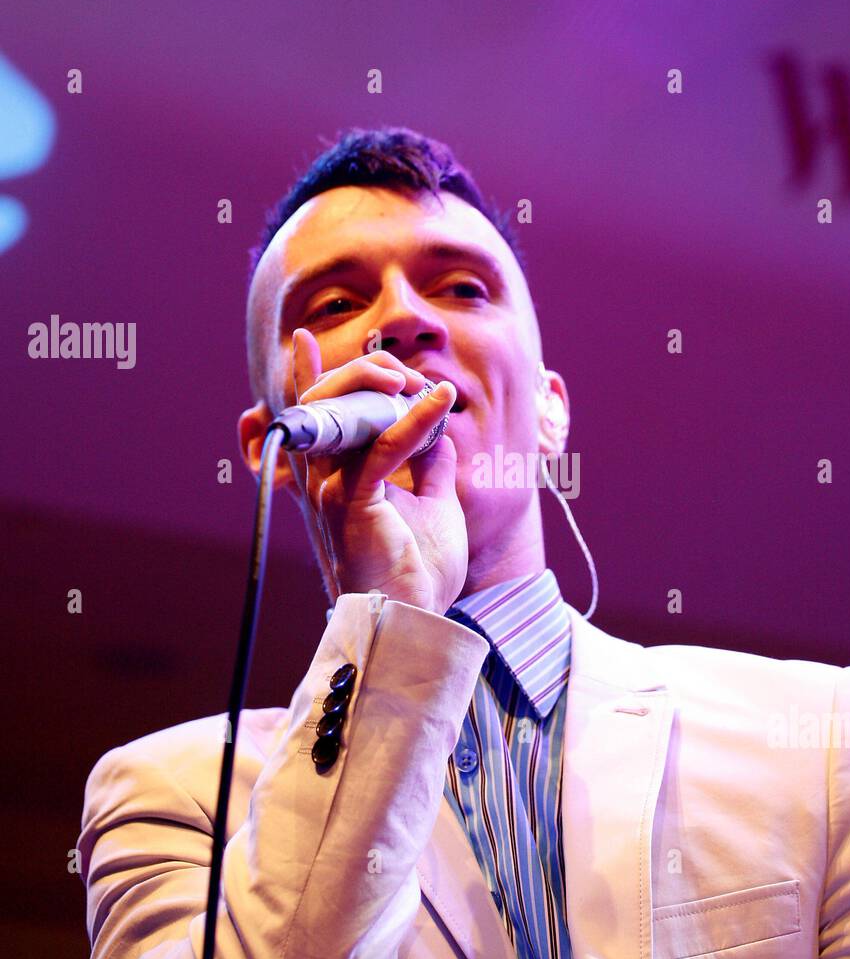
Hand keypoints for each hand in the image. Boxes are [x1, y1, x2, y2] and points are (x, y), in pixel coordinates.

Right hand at [290, 328, 467, 614]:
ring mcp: (336, 490)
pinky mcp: (354, 503)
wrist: (415, 618)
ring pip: (344, 414)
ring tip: (418, 382)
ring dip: (382, 387)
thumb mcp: (434, 501)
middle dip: (362, 373)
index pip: (320, 417)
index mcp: (340, 478)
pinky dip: (413, 421)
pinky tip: (437, 403)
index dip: (308, 376)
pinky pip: (382, 448)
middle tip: (402, 373)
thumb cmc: (418, 570)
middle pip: (326, 404)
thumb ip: (428, 462)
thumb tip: (437, 427)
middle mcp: (327, 480)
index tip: (304, 340)